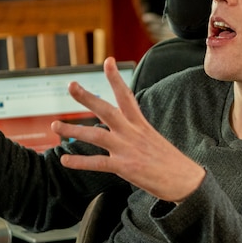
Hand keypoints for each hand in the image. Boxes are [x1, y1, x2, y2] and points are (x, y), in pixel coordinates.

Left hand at [53, 57, 205, 202]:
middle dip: (87, 97)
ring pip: (95, 135)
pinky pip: (97, 163)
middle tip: (70, 85)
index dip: (116, 78)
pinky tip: (64, 160)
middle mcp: (132, 133)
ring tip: (55, 126)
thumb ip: (136, 132)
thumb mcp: (154, 140)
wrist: (186, 181)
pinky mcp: (124, 167)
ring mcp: (127, 149)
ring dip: (73, 130)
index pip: (126, 96)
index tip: (108, 61)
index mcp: (141, 124)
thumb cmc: (171, 162)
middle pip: (106, 109)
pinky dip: (79, 161)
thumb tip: (123, 130)